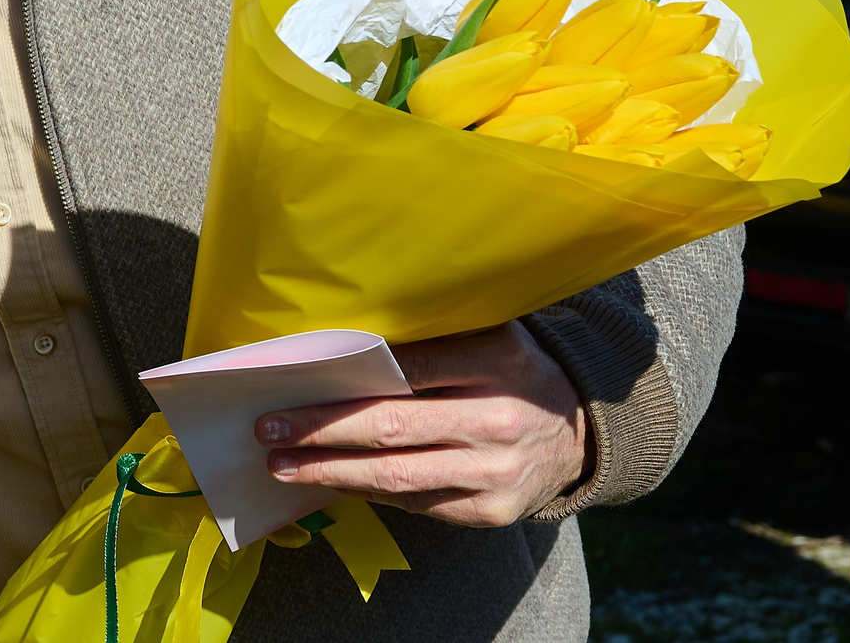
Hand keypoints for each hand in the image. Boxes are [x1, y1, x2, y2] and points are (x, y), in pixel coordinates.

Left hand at [254, 323, 587, 526]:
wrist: (580, 434)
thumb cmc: (513, 373)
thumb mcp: (489, 336)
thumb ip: (433, 337)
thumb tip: (345, 345)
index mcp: (497, 361)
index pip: (412, 368)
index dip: (352, 376)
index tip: (298, 377)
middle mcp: (499, 420)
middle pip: (395, 427)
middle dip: (323, 429)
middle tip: (270, 427)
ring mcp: (496, 473)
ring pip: (399, 476)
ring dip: (331, 472)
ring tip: (283, 465)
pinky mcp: (490, 512)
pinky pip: (415, 503)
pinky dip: (366, 492)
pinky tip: (329, 480)